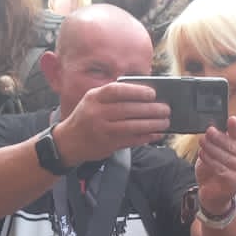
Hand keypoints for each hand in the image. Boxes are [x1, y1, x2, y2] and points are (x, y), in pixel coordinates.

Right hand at [53, 81, 170, 163]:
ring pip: (131, 126)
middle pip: (128, 110)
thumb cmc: (87, 116)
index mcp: (94, 97)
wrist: (69, 141)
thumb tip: (145, 96)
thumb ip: (114, 96)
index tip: (152, 93)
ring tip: (165, 122)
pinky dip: (146, 137)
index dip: (136, 91)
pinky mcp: (107, 145)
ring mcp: (101, 130)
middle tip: (166, 109)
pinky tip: (156, 134)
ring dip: (151, 124)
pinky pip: (130, 140)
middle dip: (150, 109)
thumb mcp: (93, 101)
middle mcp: (96, 113)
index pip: (117, 91)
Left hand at [195, 116, 235, 211]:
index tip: (231, 119)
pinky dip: (210, 160)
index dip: (235, 127)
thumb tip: (213, 128)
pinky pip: (220, 167)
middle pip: (231, 145)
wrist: (215, 194)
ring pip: (224, 156)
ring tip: (202, 142)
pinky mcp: (235, 180)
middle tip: (207, 132)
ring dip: (211, 148)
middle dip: (218, 137)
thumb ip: (219, 142)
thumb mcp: (217, 153)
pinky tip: (202, 154)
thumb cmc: (215, 170)